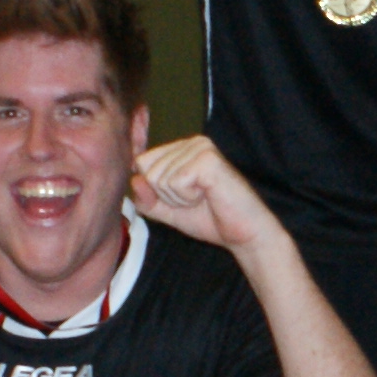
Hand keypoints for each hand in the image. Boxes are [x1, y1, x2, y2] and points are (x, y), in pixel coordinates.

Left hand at [126, 134, 272, 254]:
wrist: (242, 233)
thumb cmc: (209, 219)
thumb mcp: (168, 211)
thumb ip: (146, 198)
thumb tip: (135, 180)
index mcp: (181, 149)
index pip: (142, 163)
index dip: (155, 190)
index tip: (183, 198)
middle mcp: (191, 142)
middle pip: (149, 171)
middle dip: (167, 196)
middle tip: (196, 200)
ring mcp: (200, 148)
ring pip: (160, 178)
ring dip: (179, 198)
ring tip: (203, 198)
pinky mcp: (208, 159)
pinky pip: (175, 182)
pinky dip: (188, 197)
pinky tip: (208, 195)